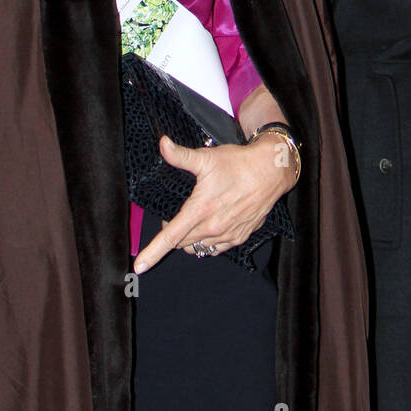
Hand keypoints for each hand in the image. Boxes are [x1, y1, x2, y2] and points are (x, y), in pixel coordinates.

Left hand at [132, 131, 296, 273]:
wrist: (271, 170)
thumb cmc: (238, 163)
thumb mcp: (206, 158)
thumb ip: (180, 155)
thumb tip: (162, 144)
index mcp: (200, 210)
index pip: (170, 237)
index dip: (152, 252)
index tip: (139, 266)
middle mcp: (213, 228)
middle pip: (181, 242)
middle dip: (173, 232)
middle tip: (178, 211)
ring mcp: (228, 235)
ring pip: (198, 247)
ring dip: (190, 238)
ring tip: (194, 218)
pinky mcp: (240, 237)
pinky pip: (216, 248)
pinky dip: (208, 241)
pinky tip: (211, 226)